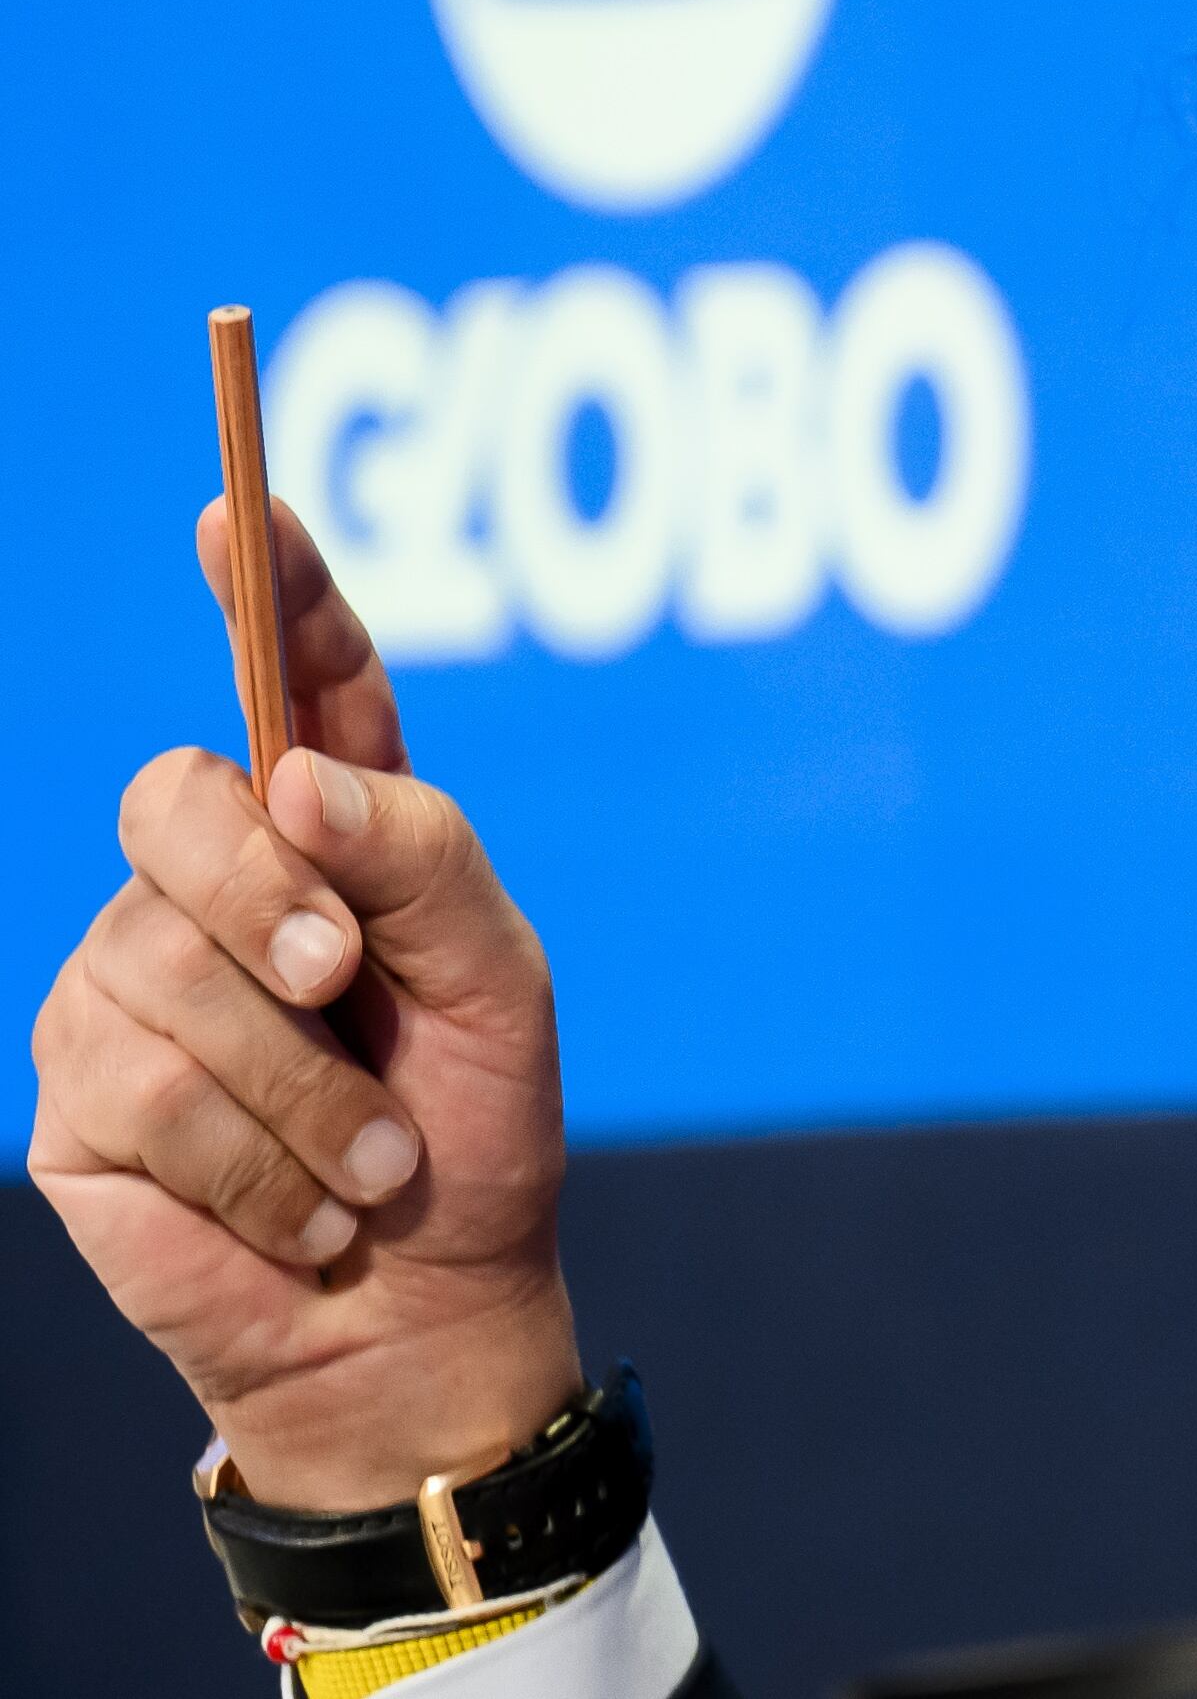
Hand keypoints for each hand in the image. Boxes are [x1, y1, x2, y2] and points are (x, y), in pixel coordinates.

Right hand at [27, 498, 582, 1510]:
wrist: (421, 1310)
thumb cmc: (473, 1134)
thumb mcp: (498, 983)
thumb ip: (421, 860)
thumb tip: (297, 778)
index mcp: (336, 826)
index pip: (292, 678)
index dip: (264, 585)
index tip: (236, 503)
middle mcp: (217, 879)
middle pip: (182, 803)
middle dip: (273, 902)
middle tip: (344, 986)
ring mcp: (128, 979)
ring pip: (171, 968)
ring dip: (302, 1087)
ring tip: (368, 1161)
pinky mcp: (80, 1097)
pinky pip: (148, 1088)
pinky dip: (256, 1161)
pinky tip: (298, 1207)